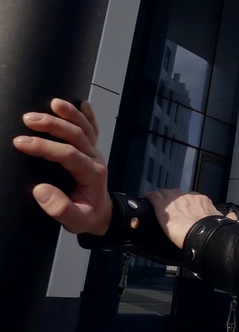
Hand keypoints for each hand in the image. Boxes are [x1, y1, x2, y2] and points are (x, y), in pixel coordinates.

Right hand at [12, 98, 111, 235]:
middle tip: (28, 119)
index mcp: (92, 174)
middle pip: (77, 136)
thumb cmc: (86, 216)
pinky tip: (83, 102)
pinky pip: (92, 129)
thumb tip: (40, 190)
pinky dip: (88, 115)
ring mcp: (95, 152)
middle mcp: (95, 159)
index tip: (21, 143)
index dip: (45, 147)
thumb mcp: (75, 221)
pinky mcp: (92, 150)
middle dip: (53, 125)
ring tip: (52, 103)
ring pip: (85, 128)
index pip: (69, 155)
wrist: (102, 213)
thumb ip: (60, 209)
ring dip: (69, 114)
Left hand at [145, 189, 222, 248]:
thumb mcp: (225, 222)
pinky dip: (150, 197)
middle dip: (173, 199)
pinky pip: (154, 197)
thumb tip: (233, 217)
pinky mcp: (163, 207)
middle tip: (170, 209)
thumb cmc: (214, 230)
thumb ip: (228, 218)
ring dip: (161, 198)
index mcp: (202, 200)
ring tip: (157, 204)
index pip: (191, 197)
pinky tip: (147, 200)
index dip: (186, 202)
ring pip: (164, 193)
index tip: (184, 209)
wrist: (203, 234)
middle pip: (177, 194)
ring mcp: (174, 200)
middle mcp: (188, 197)